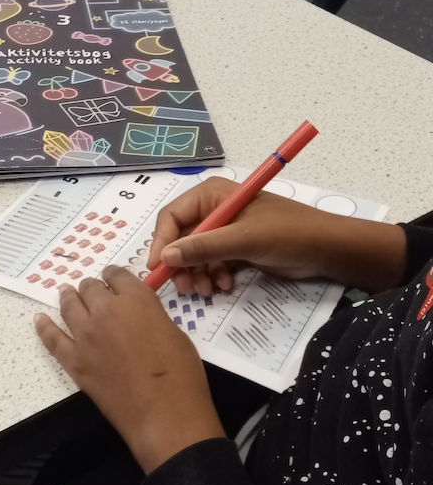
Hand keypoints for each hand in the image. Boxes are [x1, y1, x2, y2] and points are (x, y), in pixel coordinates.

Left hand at [34, 266, 223, 473]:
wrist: (164, 414)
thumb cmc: (182, 376)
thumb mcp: (174, 333)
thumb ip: (151, 318)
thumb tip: (139, 318)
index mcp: (136, 300)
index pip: (117, 275)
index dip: (114, 277)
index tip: (112, 280)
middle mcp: (106, 311)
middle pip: (90, 288)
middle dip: (92, 288)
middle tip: (92, 291)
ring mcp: (86, 336)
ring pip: (69, 306)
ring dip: (68, 297)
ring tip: (66, 294)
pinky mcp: (74, 361)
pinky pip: (52, 338)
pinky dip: (44, 327)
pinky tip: (39, 319)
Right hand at [148, 178, 406, 295]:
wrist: (325, 249)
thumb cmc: (287, 233)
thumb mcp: (243, 239)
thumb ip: (204, 248)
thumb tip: (166, 257)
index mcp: (213, 195)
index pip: (172, 217)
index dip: (161, 242)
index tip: (159, 269)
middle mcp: (214, 210)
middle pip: (180, 238)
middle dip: (180, 264)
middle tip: (184, 288)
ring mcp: (224, 230)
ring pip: (194, 255)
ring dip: (197, 274)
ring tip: (208, 290)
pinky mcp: (234, 248)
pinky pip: (210, 264)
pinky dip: (213, 276)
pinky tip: (224, 285)